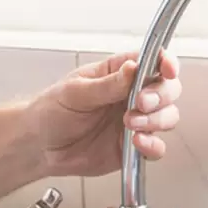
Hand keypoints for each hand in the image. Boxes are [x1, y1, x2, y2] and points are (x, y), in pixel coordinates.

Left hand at [26, 50, 180, 176]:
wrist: (39, 146)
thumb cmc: (51, 111)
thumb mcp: (75, 92)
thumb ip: (107, 84)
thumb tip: (133, 68)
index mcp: (118, 73)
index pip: (152, 61)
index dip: (166, 63)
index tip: (167, 69)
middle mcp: (131, 95)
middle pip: (167, 89)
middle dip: (160, 95)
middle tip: (140, 102)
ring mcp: (136, 121)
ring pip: (168, 117)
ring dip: (156, 120)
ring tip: (131, 123)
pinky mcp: (134, 146)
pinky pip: (157, 147)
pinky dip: (153, 145)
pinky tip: (136, 142)